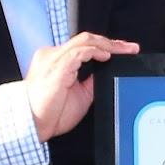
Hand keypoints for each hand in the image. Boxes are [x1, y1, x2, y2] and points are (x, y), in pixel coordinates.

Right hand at [24, 33, 140, 139]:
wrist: (33, 125)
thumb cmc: (51, 114)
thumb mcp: (79, 95)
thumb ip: (91, 81)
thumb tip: (108, 72)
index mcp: (56, 60)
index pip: (83, 46)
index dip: (105, 46)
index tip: (124, 51)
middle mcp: (53, 55)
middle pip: (86, 39)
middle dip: (112, 42)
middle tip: (131, 48)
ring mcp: (53, 58)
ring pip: (85, 41)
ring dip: (109, 45)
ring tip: (125, 50)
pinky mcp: (56, 66)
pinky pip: (79, 52)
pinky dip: (96, 52)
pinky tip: (107, 56)